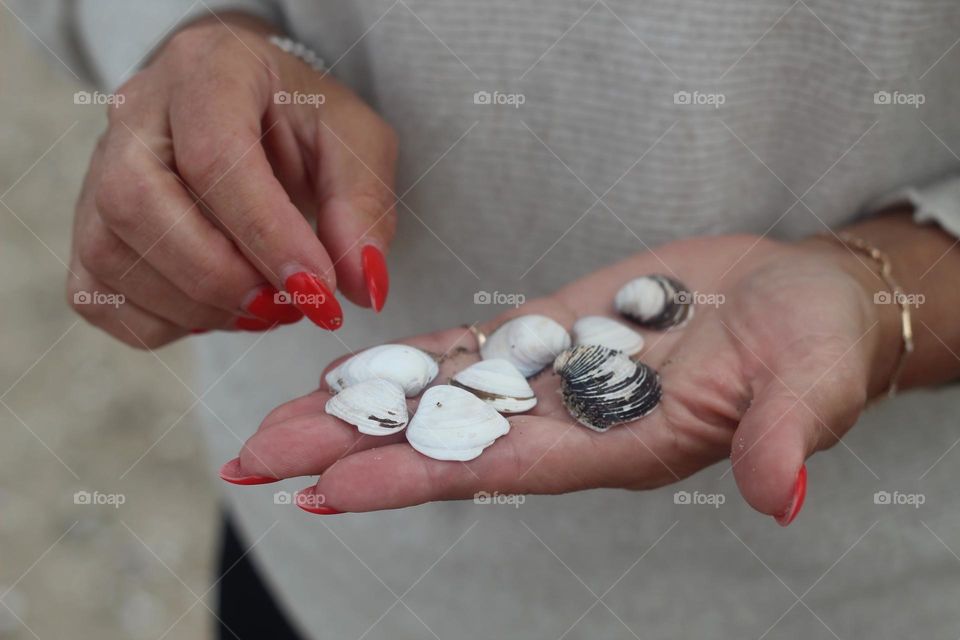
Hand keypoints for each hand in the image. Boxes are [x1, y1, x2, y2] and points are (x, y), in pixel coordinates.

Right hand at [68, 12, 396, 346]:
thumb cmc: (303, 123)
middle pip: (137, 202)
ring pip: (111, 256)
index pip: (213, 154)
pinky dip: (164, 323)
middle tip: (289, 307)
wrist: (254, 113)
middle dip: (220, 276)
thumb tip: (364, 286)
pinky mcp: (87, 227)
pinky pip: (98, 296)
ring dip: (199, 307)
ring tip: (268, 308)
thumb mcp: (356, 143)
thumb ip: (363, 208)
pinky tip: (220, 310)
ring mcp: (98, 169)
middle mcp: (136, 113)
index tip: (319, 290)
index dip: (266, 234)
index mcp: (208, 68)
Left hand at [224, 234, 894, 523]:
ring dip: (362, 406)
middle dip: (349, 449)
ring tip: (283, 417)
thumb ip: (786, 435)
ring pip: (441, 397)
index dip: (412, 478)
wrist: (801, 295)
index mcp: (617, 445)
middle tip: (257, 458)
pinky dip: (410, 361)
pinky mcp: (553, 332)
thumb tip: (779, 494)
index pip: (496, 471)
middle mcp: (569, 422)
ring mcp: (553, 377)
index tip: (329, 487)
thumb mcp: (812, 382)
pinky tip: (357, 368)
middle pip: (441, 442)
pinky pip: (468, 350)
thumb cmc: (814, 342)